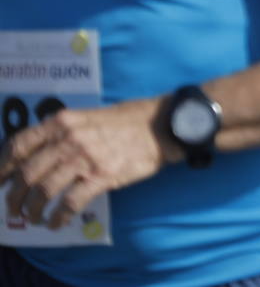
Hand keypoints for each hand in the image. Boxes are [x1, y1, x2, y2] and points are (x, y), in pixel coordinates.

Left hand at [0, 99, 174, 228]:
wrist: (164, 124)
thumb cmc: (129, 119)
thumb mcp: (89, 116)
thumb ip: (64, 131)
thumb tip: (40, 153)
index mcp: (62, 122)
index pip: (18, 146)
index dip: (2, 168)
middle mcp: (69, 139)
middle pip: (27, 173)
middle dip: (14, 196)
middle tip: (13, 208)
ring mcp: (85, 157)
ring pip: (43, 190)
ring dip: (33, 209)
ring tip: (34, 218)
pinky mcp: (103, 175)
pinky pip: (70, 202)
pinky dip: (58, 217)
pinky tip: (57, 222)